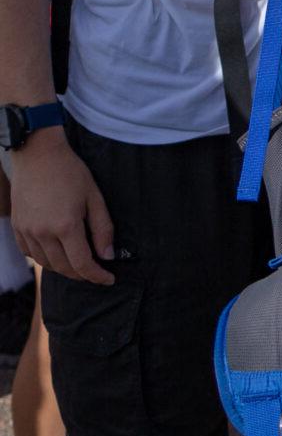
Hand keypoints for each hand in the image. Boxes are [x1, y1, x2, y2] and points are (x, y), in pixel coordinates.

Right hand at [9, 133, 112, 284]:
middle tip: (97, 273)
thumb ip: (102, 229)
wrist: (38, 156)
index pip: (82, 264)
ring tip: (79, 264)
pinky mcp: (17, 227)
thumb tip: (107, 256)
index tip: (109, 279)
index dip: (97, 276)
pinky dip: (45, 258)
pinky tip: (56, 253)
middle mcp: (43, 233)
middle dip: (82, 275)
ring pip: (46, 263)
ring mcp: (26, 231)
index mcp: (66, 226)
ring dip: (64, 269)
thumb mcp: (95, 197)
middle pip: (63, 268)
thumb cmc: (71, 173)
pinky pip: (31, 253)